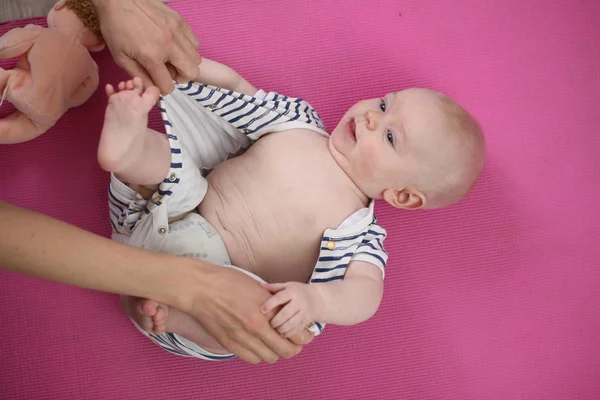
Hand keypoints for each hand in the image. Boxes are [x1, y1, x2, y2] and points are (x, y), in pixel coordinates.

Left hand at [94, 0, 199, 93]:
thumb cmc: (116, 27)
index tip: (157, 80)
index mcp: (151, 56)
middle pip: (191, 73)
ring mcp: (177, 32)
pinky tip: (174, 44)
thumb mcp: (120, 58)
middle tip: (169, 70)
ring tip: (171, 56)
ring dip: (185, 62)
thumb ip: (139, 76)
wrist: (118, 0)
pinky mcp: (180, 21)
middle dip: (180, 77)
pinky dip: (187, 48)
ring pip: (196, 59)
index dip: (163, 87)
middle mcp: (168, 45)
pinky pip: (195, 42)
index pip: (169, 86)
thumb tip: (152, 88)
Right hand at [184, 266, 312, 363]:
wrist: (200, 288)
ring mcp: (243, 338)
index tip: (304, 335)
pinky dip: (258, 354)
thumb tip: (284, 312)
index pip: (297, 334)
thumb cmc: (228, 282)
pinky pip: (252, 359)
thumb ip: (273, 304)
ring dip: (274, 351)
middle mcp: (258, 328)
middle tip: (292, 342)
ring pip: (270, 357)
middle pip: (287, 351)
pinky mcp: (230, 344)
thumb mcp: (258, 288)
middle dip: (293, 348)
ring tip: (272, 342)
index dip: (303, 337)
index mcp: (268, 311)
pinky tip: (256, 344)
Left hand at [260, 282, 320, 337]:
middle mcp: (300, 302)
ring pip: (292, 323)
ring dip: (282, 328)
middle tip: (270, 324)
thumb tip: (259, 285)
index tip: (262, 310)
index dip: (270, 304)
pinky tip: (282, 334)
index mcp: (293, 291)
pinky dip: (289, 333)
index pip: (280, 297)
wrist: (318, 299)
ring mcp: (304, 312)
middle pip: (286, 313)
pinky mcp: (307, 321)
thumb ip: (274, 287)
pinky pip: (297, 329)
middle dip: (276, 321)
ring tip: (275, 329)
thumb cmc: (298, 291)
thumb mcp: (288, 286)